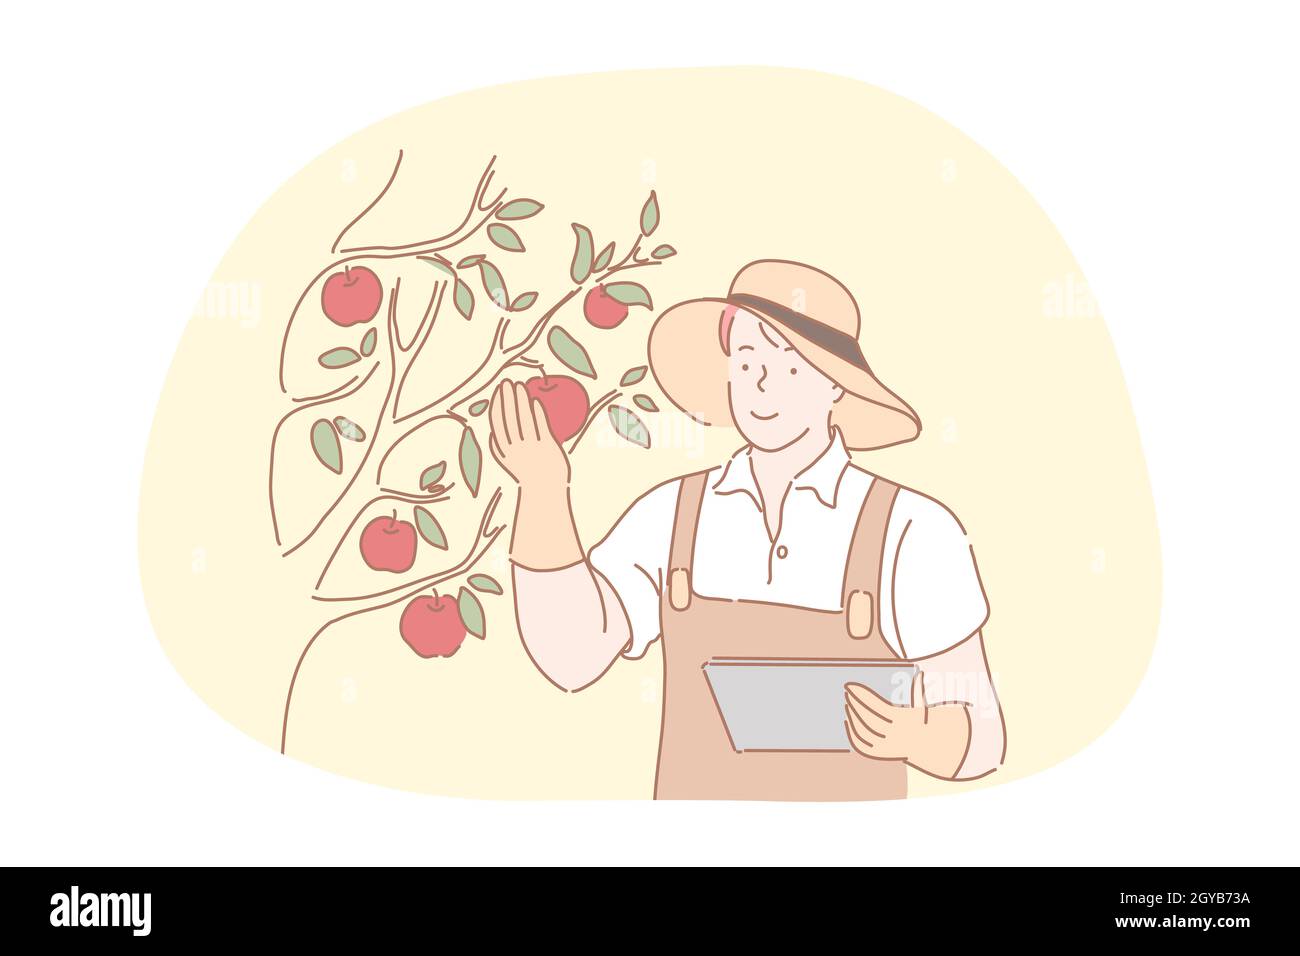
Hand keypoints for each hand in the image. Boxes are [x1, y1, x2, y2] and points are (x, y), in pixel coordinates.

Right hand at [488, 379, 569, 490]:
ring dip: (521, 401)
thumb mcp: (508, 463)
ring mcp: (531, 447)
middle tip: (508, 382)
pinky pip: (540, 426)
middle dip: (507, 398)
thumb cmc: (527, 474)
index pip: (497, 423)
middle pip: (509, 418)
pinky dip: (537, 413)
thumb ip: (499, 449)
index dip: (497, 405)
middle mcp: (515, 448)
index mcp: (503, 451)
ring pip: (524, 419)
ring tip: (520, 386)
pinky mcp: (547, 447)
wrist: (544, 490)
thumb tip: (492, 434)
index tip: (498, 391)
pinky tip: (535, 401)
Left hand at [843, 671, 970, 777]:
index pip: (877, 706)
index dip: (862, 695)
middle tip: (846, 694)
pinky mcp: (881, 754)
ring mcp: (887, 746)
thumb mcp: (921, 706)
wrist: (927, 745)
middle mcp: (896, 734)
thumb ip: (916, 692)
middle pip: (868, 719)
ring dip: (852, 718)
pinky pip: (862, 746)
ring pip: (863, 733)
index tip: (849, 685)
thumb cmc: (919, 720)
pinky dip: (852, 735)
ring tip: (847, 706)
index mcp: (904, 720)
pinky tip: (847, 722)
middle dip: (855, 705)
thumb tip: (918, 675)